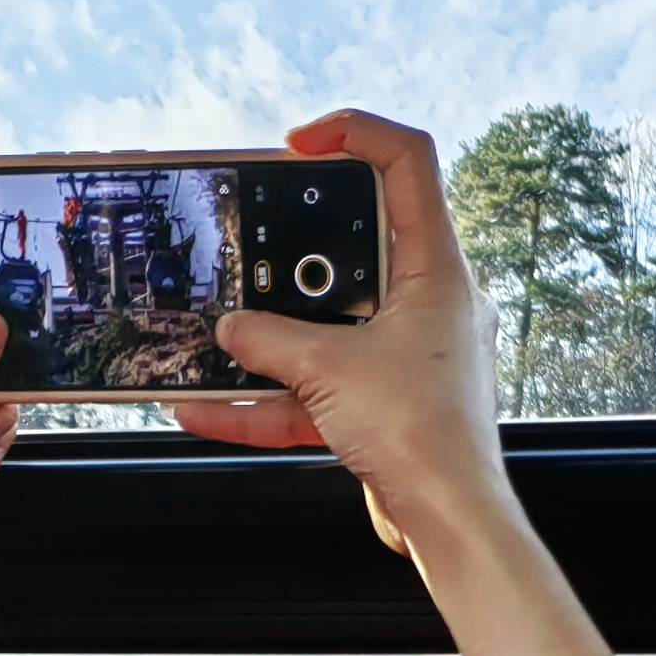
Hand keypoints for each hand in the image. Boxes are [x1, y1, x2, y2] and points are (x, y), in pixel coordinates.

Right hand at [186, 112, 508, 562]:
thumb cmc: (426, 437)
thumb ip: (270, 342)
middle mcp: (428, 302)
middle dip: (293, 247)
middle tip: (250, 237)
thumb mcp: (329, 372)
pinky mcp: (383, 401)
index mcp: (436, 268)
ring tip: (214, 331)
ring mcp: (405, 353)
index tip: (299, 143)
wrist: (449, 522)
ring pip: (327, 325)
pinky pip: (316, 387)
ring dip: (270, 334)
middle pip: (356, 243)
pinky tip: (206, 407)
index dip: (355, 134)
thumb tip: (232, 329)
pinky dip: (265, 399)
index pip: (408, 163)